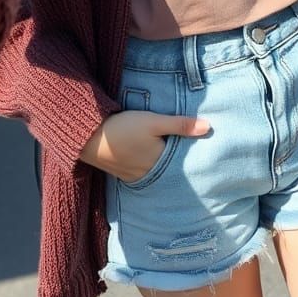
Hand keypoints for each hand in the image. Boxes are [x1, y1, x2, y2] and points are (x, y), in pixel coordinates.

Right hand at [78, 110, 209, 182]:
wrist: (89, 138)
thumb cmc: (123, 128)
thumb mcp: (154, 121)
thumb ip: (180, 125)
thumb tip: (209, 127)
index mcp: (159, 163)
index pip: (181, 161)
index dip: (191, 154)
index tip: (203, 150)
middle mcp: (148, 174)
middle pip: (168, 168)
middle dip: (178, 161)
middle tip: (190, 152)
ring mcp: (134, 175)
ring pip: (155, 170)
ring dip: (161, 162)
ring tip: (170, 152)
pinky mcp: (122, 172)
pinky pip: (141, 170)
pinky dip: (148, 164)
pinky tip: (148, 155)